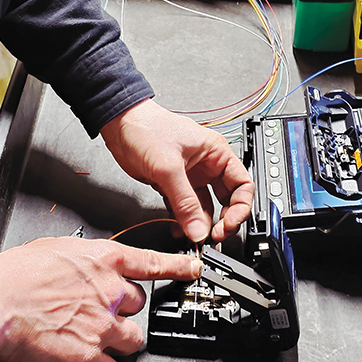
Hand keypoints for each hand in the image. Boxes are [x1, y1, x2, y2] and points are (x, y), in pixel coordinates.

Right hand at [0, 237, 200, 361]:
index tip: (193, 268)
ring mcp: (102, 325)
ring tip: (94, 340)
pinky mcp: (88, 357)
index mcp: (104, 260)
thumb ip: (84, 261)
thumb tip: (89, 270)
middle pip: (139, 305)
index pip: (152, 263)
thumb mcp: (58, 249)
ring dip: (117, 341)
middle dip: (124, 311)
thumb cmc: (16, 274)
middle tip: (99, 313)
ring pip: (133, 339)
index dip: (178, 267)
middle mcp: (110, 291)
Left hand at [100, 99, 254, 243]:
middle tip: (215, 236)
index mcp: (216, 153)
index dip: (240, 207)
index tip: (229, 224)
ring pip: (204, 207)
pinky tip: (179, 229)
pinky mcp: (172, 186)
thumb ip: (185, 202)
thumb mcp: (169, 168)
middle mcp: (207, 166)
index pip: (242, 184)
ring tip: (194, 236)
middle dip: (223, 220)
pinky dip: (183, 221)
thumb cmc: (147, 128)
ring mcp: (190, 177)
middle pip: (226, 200)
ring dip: (200, 224)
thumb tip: (199, 230)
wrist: (118, 125)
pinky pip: (184, 209)